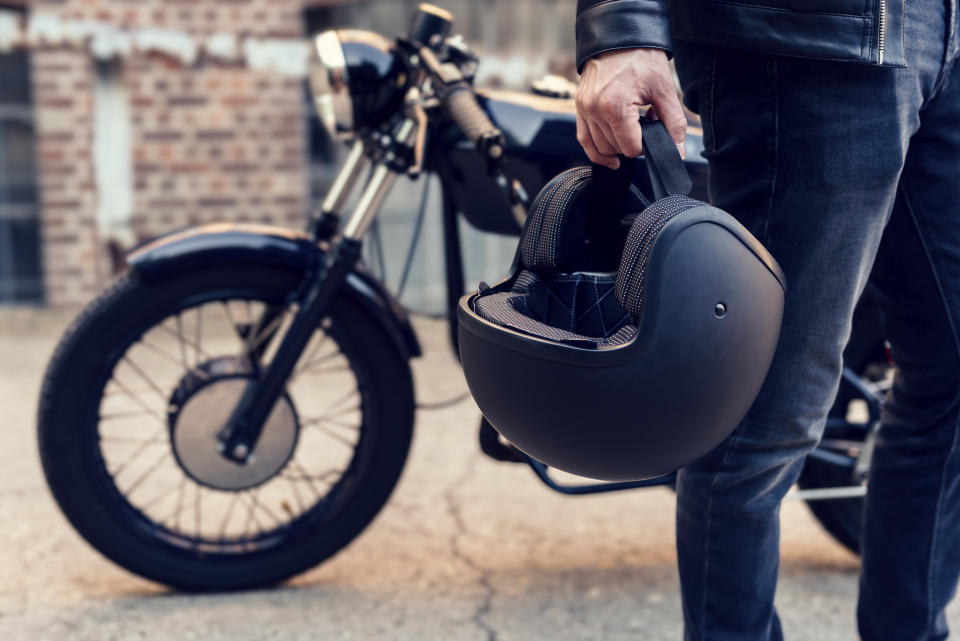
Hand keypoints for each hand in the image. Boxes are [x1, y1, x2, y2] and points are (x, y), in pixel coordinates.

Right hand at [575, 48, 685, 168]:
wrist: (620, 38)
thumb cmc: (642, 59)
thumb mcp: (664, 90)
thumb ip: (674, 123)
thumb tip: (678, 151)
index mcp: (615, 107)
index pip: (631, 148)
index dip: (646, 145)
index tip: (653, 128)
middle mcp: (595, 110)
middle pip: (616, 149)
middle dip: (633, 142)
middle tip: (644, 123)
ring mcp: (584, 109)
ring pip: (600, 147)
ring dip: (618, 144)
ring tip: (631, 125)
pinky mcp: (579, 107)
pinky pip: (584, 139)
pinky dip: (597, 151)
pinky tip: (611, 157)